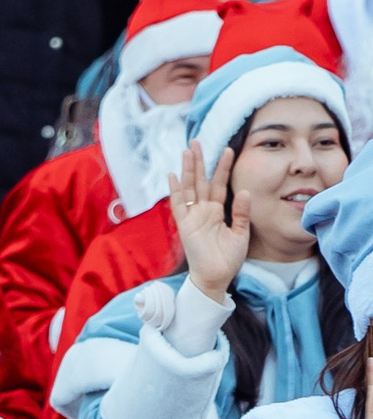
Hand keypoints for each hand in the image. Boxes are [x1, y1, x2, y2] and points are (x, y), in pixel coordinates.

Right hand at [170, 139, 247, 300]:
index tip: (228, 149)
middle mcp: (202, 211)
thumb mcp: (241, 233)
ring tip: (187, 150)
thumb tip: (244, 190)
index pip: (218, 184)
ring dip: (188, 170)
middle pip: (199, 181)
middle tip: (196, 141)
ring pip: (189, 188)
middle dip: (199, 161)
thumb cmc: (228, 259)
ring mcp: (192, 217)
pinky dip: (176, 191)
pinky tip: (174, 176)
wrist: (217, 278)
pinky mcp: (185, 226)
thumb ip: (242, 212)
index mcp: (216, 212)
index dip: (222, 167)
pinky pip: (179, 205)